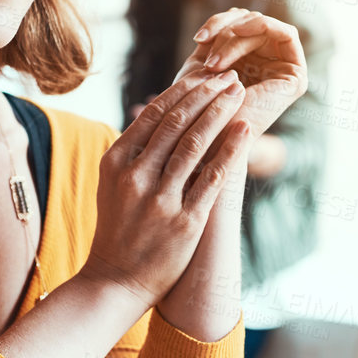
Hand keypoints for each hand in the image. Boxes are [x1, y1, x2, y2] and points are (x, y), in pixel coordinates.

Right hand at [81, 70, 254, 305]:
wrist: (115, 281)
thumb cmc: (119, 229)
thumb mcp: (113, 185)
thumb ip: (133, 152)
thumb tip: (158, 115)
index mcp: (116, 162)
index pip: (153, 114)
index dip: (183, 90)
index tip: (205, 76)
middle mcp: (135, 177)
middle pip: (177, 122)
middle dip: (207, 94)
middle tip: (230, 77)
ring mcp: (160, 200)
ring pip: (194, 144)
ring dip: (220, 113)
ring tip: (239, 93)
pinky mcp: (184, 222)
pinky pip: (212, 179)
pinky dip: (230, 151)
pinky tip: (244, 130)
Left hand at [175, 8, 307, 136]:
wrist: (207, 144)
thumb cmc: (196, 112)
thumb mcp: (201, 66)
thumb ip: (217, 39)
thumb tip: (233, 14)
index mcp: (250, 63)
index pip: (241, 25)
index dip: (218, 24)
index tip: (198, 39)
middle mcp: (270, 65)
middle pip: (252, 22)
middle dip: (225, 30)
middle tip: (205, 51)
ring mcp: (284, 70)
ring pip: (265, 25)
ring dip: (235, 35)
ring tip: (213, 63)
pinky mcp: (296, 76)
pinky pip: (286, 33)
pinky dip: (260, 28)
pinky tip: (235, 43)